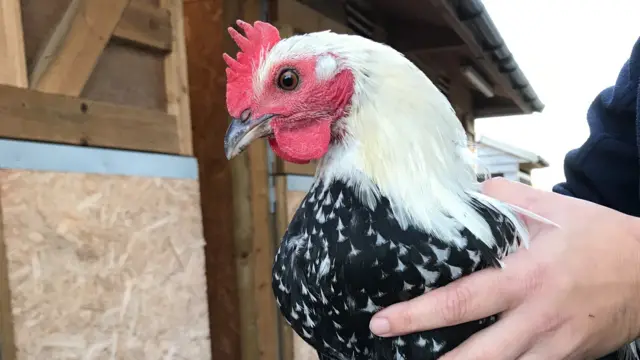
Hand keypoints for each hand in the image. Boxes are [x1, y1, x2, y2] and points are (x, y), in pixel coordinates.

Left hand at [369, 178, 639, 359]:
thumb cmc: (598, 236)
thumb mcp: (550, 208)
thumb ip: (501, 199)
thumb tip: (460, 196)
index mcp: (525, 276)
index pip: (462, 300)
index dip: (418, 314)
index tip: (383, 322)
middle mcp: (536, 317)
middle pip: (478, 353)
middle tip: (393, 358)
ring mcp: (554, 345)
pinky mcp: (567, 359)